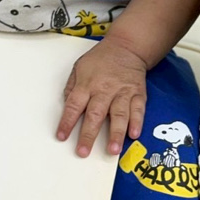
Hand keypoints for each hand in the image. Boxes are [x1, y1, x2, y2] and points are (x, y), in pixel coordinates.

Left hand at [56, 38, 146, 157]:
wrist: (127, 47)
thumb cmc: (101, 59)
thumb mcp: (79, 67)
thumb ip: (72, 87)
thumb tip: (66, 105)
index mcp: (87, 84)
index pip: (74, 105)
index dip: (67, 122)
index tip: (61, 136)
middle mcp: (104, 89)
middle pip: (95, 114)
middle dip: (89, 135)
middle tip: (83, 151)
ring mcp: (122, 92)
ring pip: (119, 115)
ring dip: (115, 133)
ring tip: (112, 150)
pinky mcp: (137, 94)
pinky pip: (138, 109)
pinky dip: (137, 122)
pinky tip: (133, 134)